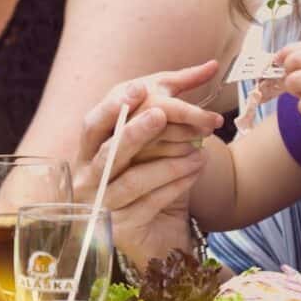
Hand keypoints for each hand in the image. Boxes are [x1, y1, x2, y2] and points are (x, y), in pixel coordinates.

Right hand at [74, 63, 224, 266]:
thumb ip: (178, 100)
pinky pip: (150, 204)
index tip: (137, 89)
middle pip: (108, 154)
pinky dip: (176, 185)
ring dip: (168, 163)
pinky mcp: (122, 231)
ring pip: (133, 181)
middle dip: (135, 133)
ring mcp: (102, 207)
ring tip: (199, 150)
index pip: (93, 126)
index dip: (112, 107)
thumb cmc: (156, 176)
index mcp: (91, 151)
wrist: (158, 235)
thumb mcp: (164, 137)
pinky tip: (196, 172)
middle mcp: (89, 179)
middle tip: (162, 114)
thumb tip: (211, 65)